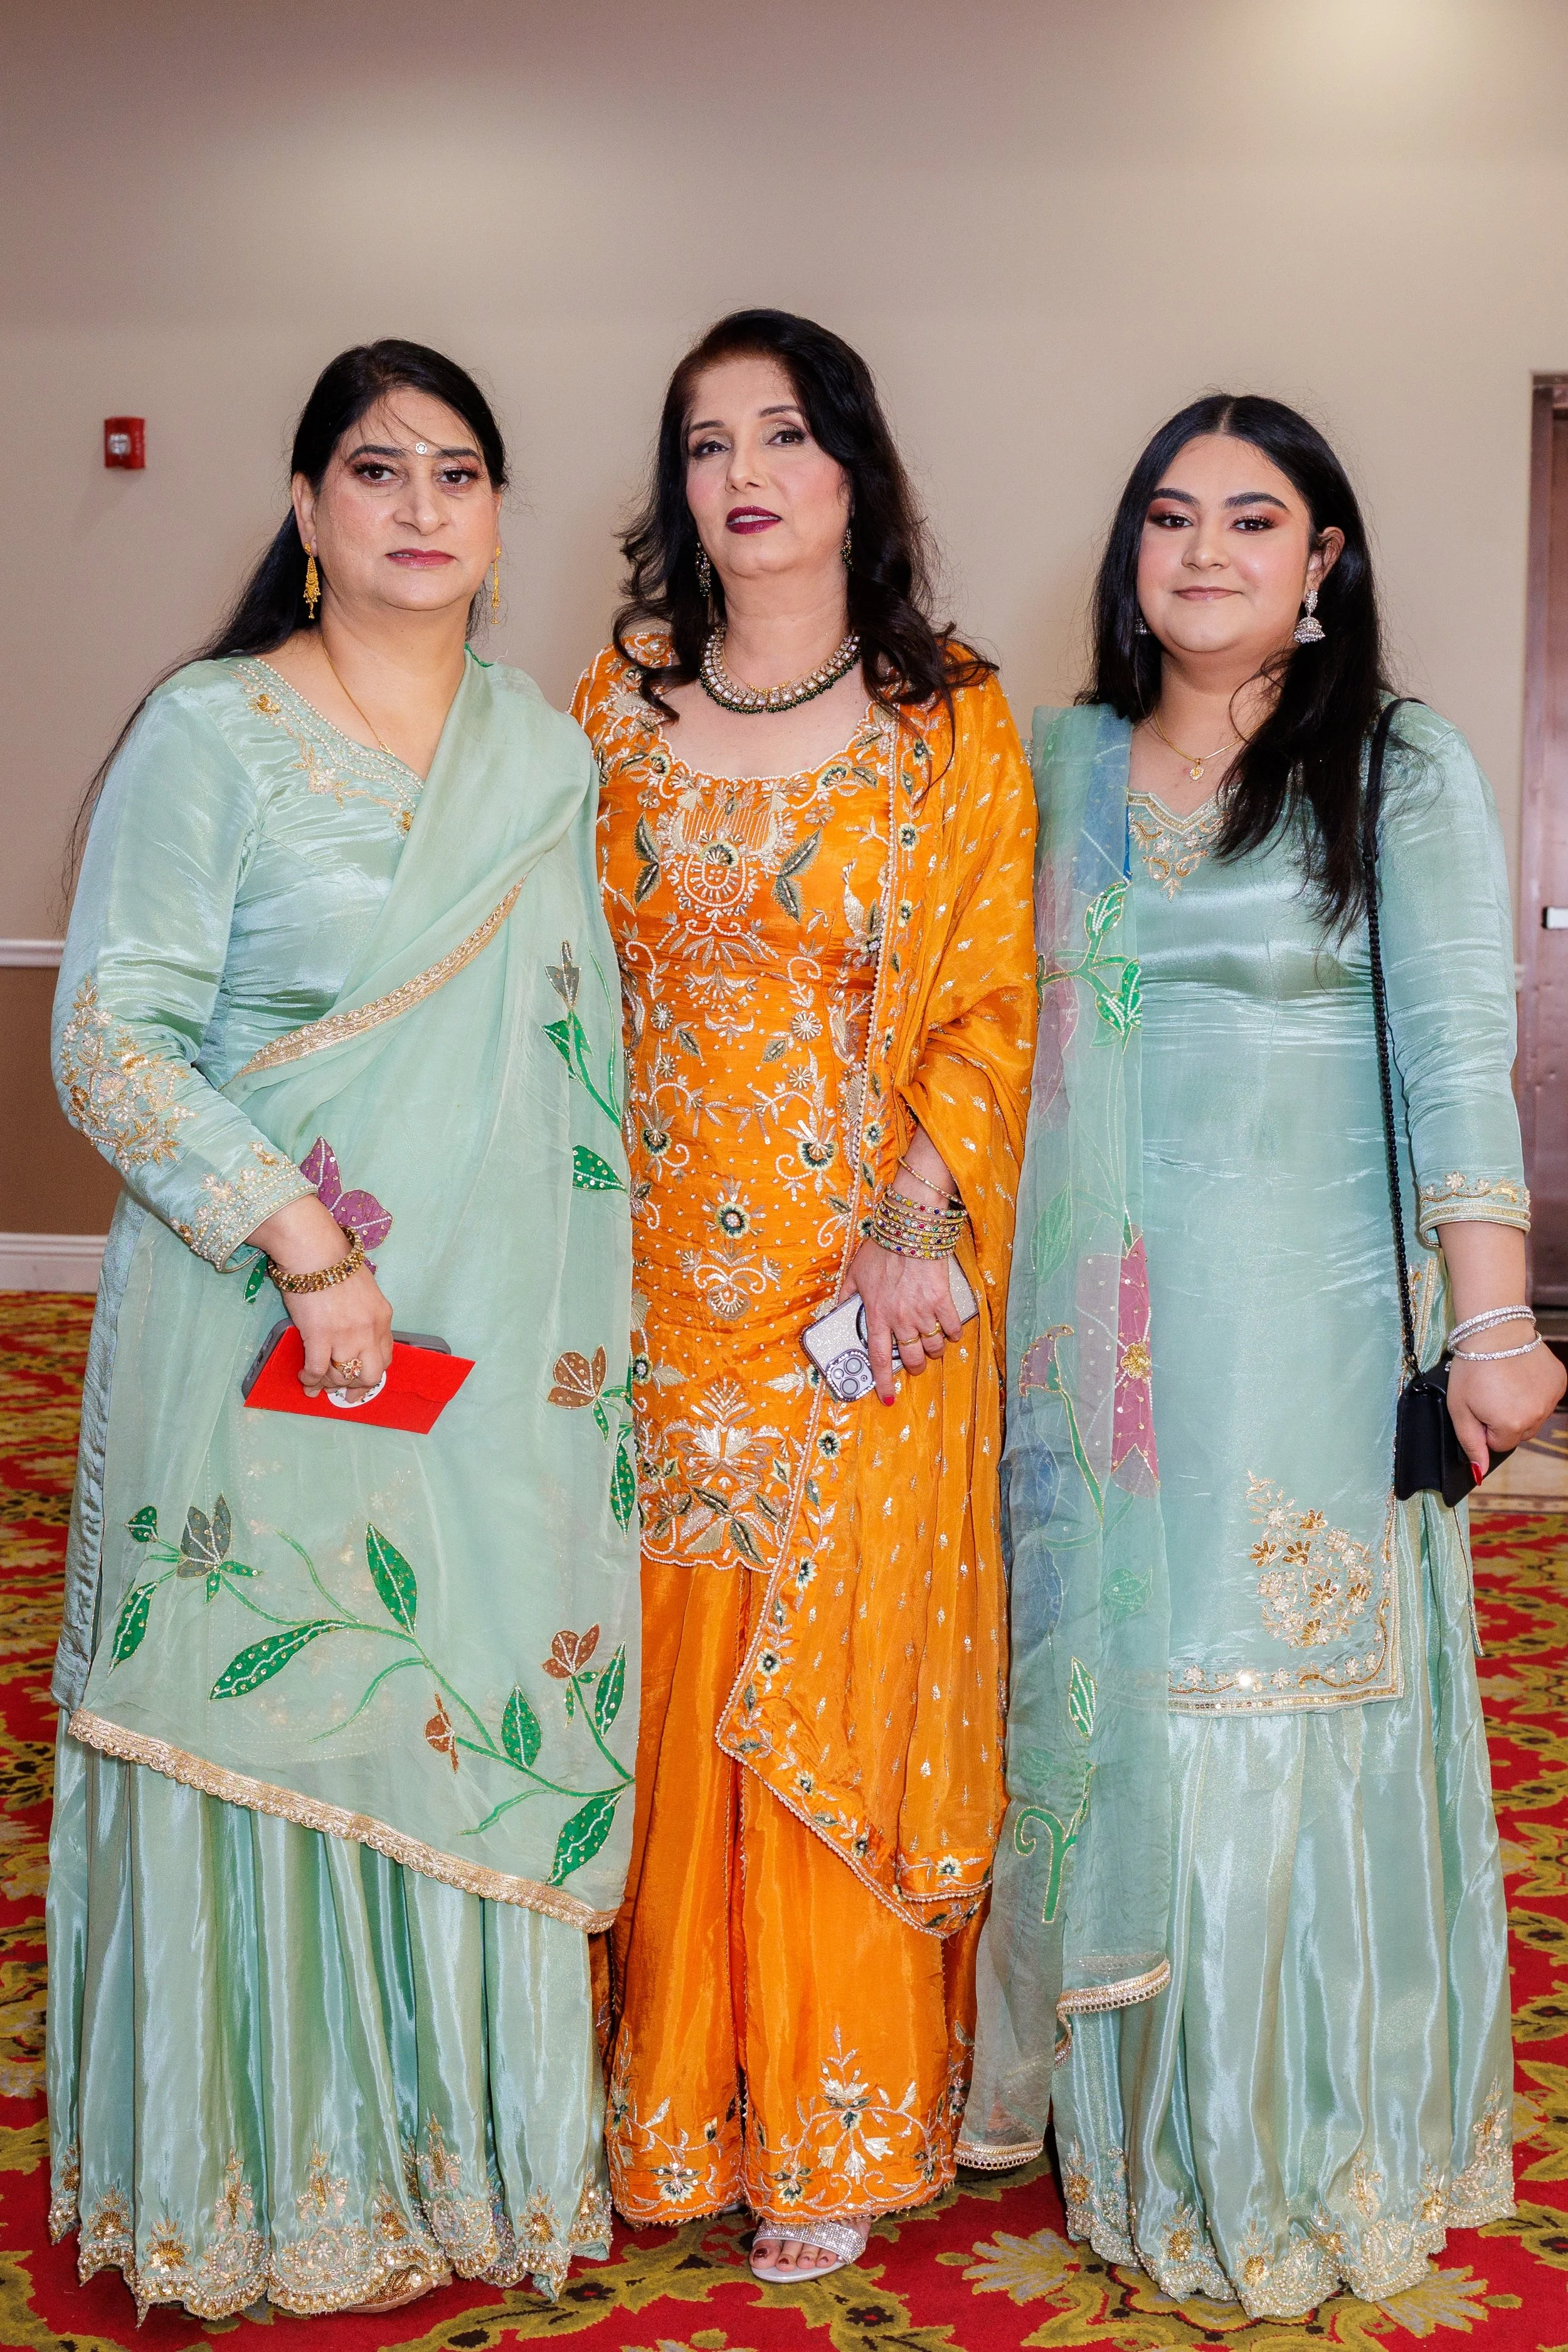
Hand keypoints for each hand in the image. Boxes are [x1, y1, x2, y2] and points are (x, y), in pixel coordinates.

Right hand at [246, 1196, 393, 1399]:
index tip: (359, 1383)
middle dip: (356, 1388)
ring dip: (329, 1384)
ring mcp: (347, 1335)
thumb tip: (350, 1336)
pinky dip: (311, 1380)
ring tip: (316, 1383)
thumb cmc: (333, 1263)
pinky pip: (318, 1371)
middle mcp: (370, 1330)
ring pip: (343, 1376)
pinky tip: (304, 1379)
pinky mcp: (321, 1336)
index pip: (385, 1357)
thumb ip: (363, 1315)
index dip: (371, 1375)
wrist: (314, 1249)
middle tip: (341, 1393)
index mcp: (383, 1317)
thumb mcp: (363, 1290)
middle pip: (370, 1374)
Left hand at [837, 1239, 963, 1405]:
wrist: (909, 1231)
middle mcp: (899, 1319)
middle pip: (911, 1358)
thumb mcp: (854, 1273)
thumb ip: (845, 1294)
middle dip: (916, 1366)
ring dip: (934, 1351)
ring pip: (932, 1346)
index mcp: (876, 1315)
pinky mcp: (942, 1301)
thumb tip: (836, 1309)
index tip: (887, 1398)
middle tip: (917, 1364)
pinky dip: (953, 1334)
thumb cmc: (881, 1250)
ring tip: (933, 1345)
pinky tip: (951, 1332)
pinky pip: (952, 1327)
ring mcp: (922, 1311)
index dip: (883, 1382)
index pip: (878, 1357)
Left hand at [1446, 1332, 1564, 1479]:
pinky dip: (1535, 1392)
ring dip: (1521, 1407)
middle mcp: (1536, 1416)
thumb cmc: (1472, 1368)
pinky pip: (1546, 1399)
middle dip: (1504, 1420)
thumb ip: (1470, 1442)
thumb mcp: (1459, 1408)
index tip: (1479, 1406)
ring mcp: (1551, 1399)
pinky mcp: (1559, 1382)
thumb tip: (1479, 1472)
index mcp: (1511, 1425)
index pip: (1498, 1444)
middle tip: (1490, 1394)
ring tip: (1505, 1384)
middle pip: (1519, 1433)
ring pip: (1534, 1417)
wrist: (1494, 1330)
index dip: (1485, 1427)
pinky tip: (1520, 1376)